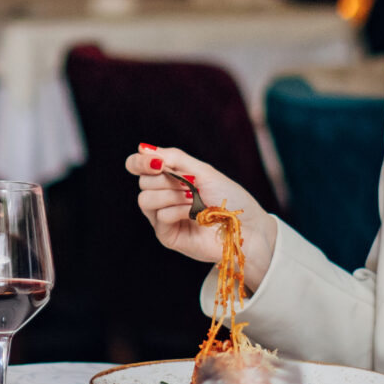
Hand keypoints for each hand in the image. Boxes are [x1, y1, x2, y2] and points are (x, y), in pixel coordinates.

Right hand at [118, 145, 276, 289]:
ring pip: (145, 199)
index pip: (137, 166)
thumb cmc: (229, 198)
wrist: (246, 226)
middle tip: (191, 185)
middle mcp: (163, 196)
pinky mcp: (167, 235)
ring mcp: (163, 217)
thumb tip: (142, 147)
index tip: (156, 162)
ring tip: (193, 199)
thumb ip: (173, 158)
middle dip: (167, 180)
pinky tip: (193, 213)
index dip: (139, 162)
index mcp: (169, 178)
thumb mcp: (203, 171)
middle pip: (143, 182)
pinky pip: (160, 217)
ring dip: (172, 195)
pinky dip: (177, 211)